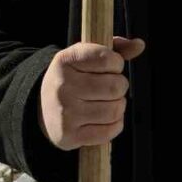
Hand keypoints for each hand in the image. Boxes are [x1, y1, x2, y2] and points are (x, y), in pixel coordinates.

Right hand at [38, 36, 145, 150]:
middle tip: (110, 88)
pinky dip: (114, 125)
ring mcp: (65, 113)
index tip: (110, 67)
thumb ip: (115, 48)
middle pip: (116, 86)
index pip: (107, 58)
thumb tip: (139, 45)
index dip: (116, 63)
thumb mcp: (86, 57)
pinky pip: (108, 132)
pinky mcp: (69, 136)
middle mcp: (63, 86)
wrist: (41, 108)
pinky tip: (104, 119)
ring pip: (115, 110)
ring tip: (107, 103)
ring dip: (118, 106)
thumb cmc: (73, 78)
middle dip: (119, 87)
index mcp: (65, 61)